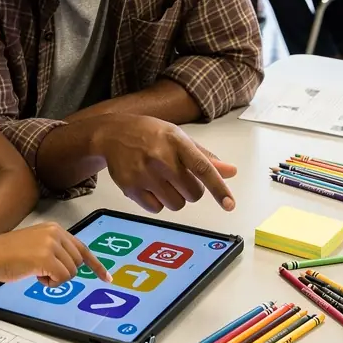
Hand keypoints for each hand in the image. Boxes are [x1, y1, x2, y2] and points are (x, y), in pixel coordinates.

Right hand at [0, 222, 111, 285]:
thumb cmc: (8, 253)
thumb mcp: (37, 244)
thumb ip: (55, 250)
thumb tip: (71, 265)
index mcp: (54, 229)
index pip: (82, 248)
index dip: (96, 265)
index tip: (107, 277)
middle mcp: (56, 233)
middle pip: (77, 263)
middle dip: (64, 273)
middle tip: (45, 273)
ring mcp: (52, 245)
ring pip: (71, 272)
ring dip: (55, 279)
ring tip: (36, 271)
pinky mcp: (47, 258)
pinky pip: (62, 279)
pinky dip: (50, 284)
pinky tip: (36, 276)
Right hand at [93, 116, 236, 214]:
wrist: (112, 134)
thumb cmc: (149, 134)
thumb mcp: (178, 137)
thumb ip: (204, 157)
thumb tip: (231, 172)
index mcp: (177, 142)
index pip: (203, 168)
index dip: (218, 188)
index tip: (229, 204)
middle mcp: (161, 157)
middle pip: (193, 193)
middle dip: (191, 190)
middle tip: (178, 176)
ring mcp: (144, 173)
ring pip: (176, 204)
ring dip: (174, 197)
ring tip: (161, 179)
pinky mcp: (130, 187)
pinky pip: (156, 209)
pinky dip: (157, 202)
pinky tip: (149, 185)